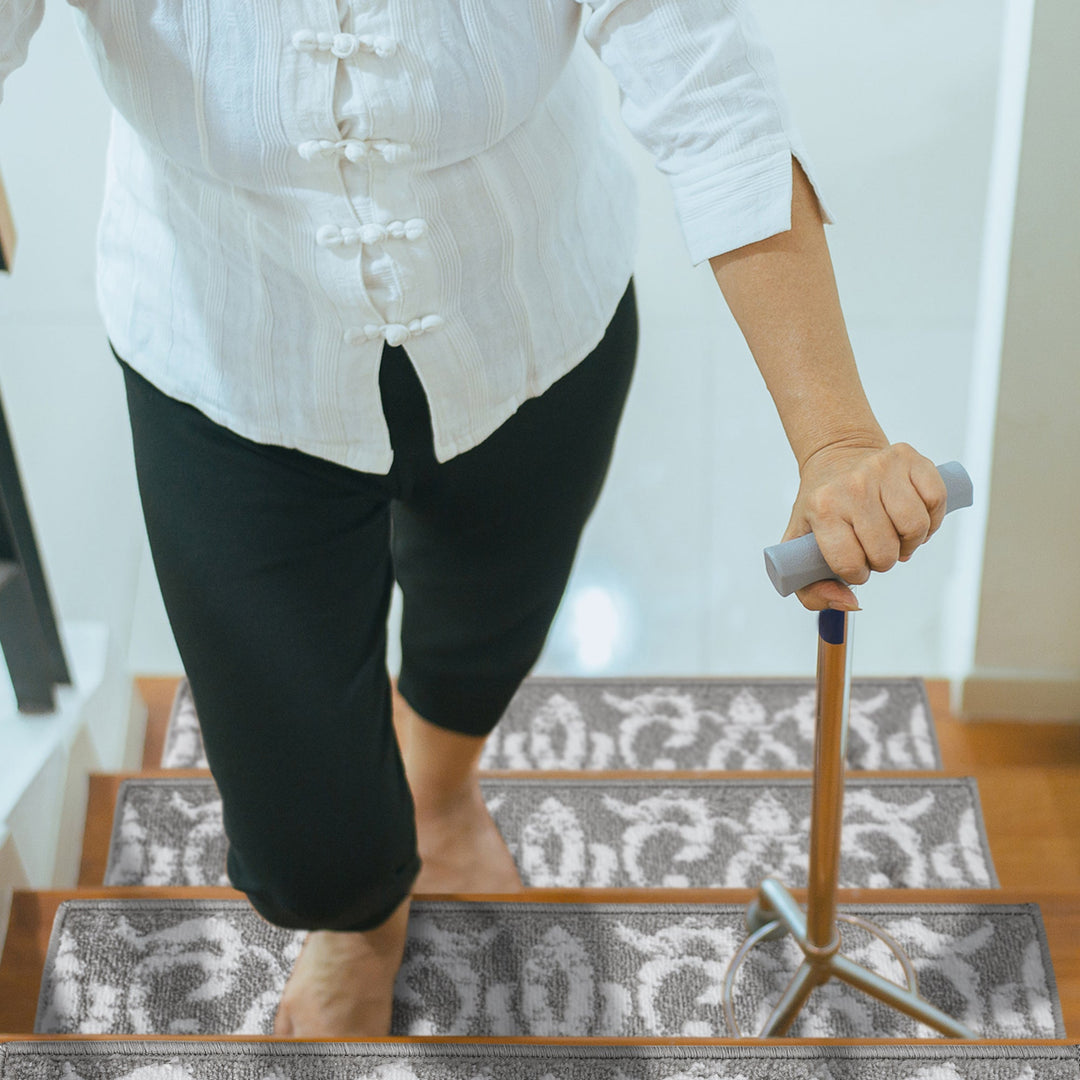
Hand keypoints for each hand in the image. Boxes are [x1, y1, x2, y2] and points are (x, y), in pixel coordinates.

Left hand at [782, 442, 947, 610]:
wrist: (836, 456)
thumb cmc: (821, 507)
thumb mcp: (800, 548)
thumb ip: (812, 591)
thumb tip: (850, 602)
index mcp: (822, 507)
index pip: (849, 563)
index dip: (856, 573)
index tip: (853, 562)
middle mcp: (852, 486)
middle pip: (886, 551)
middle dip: (883, 560)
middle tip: (875, 547)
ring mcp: (881, 468)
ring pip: (915, 527)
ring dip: (910, 541)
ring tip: (894, 534)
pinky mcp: (909, 458)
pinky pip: (936, 500)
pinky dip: (931, 517)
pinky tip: (913, 516)